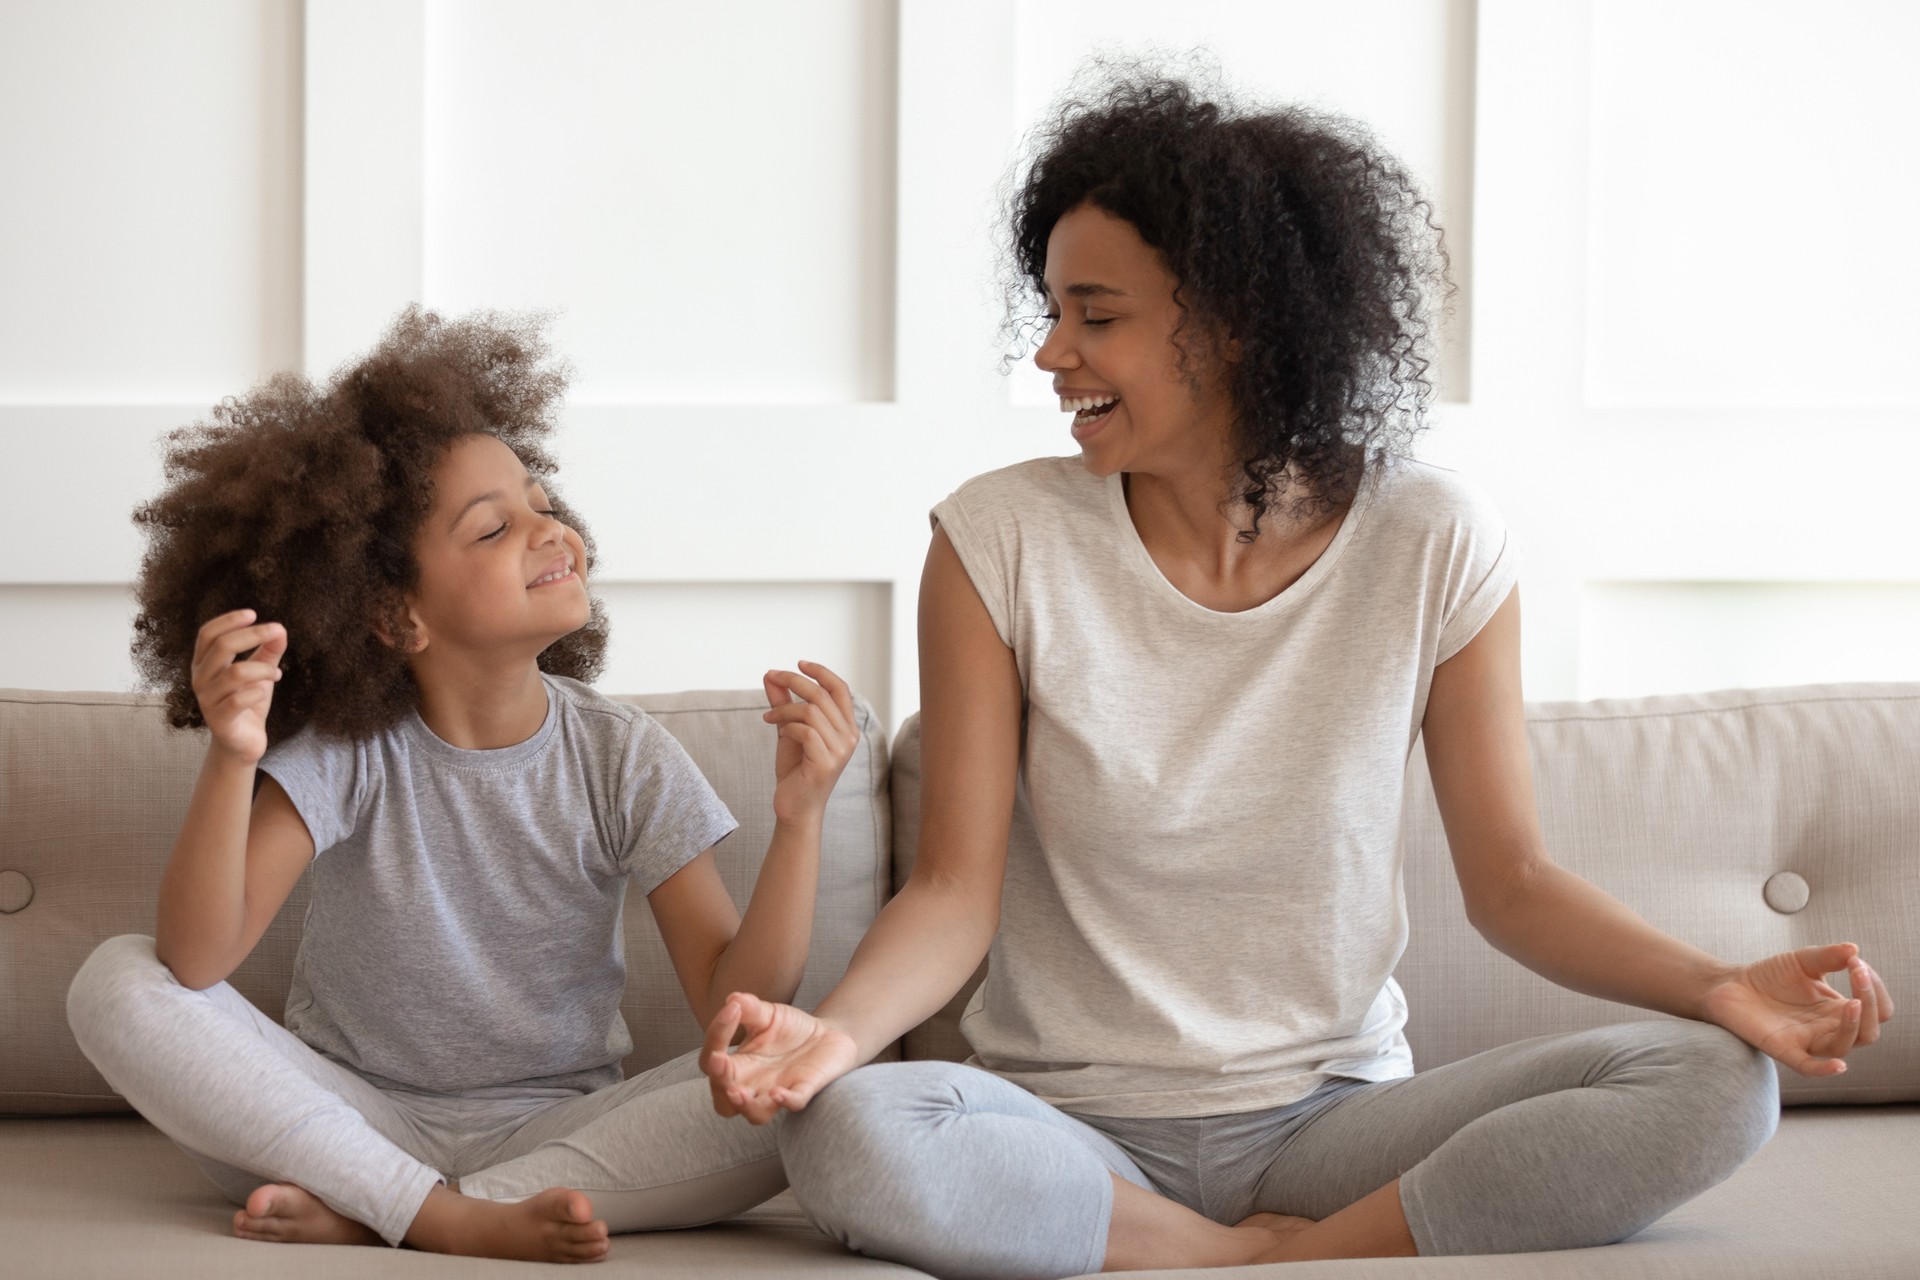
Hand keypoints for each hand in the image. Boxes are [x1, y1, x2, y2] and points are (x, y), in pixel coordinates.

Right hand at [191, 610, 286, 765]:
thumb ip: (268, 651)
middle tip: (277, 631)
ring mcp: (207, 701)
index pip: (208, 634)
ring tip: (276, 673)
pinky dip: (258, 691)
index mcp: (204, 663)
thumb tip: (280, 629)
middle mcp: (200, 679)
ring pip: (235, 673)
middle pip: (221, 647)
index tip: (253, 614)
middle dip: (252, 635)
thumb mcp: (259, 672)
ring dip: (262, 668)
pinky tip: (265, 691)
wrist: (242, 743)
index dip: (228, 620)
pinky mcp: (219, 721)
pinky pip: (238, 700)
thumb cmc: (248, 702)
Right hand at [701, 991, 860, 1123]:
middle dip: (719, 1084)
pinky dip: (787, 1101)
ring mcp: (778, 1090)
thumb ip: (750, 1008)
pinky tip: (779, 1093)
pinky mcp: (804, 1089)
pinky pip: (794, 1103)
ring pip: (756, 1115)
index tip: (731, 1009)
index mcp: (738, 1065)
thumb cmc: (789, 1028)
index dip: (716, 1036)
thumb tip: (732, 999)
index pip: (713, 1060)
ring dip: (745, 1106)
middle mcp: (753, 1084)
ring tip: (738, 1092)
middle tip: (720, 1061)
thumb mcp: (767, 1013)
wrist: (828, 1034)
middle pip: (723, 1102)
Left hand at [762, 661, 857, 822]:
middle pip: (823, 694)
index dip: (821, 672)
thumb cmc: (795, 770)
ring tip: (769, 716)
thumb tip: (770, 676)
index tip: (798, 663)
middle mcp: (849, 737)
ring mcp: (840, 751)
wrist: (794, 808)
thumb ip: (783, 703)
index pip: (840, 689)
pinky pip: (805, 732)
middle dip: (794, 680)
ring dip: (784, 708)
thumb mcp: (788, 730)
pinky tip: (777, 731)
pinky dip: (787, 726)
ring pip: (812, 711)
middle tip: (771, 677)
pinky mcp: (825, 764)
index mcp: (846, 727)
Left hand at [1704, 943, 1894, 1076]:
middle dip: (1870, 1003)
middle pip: (1868, 1031)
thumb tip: (1855, 950)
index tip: (1857, 962)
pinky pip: (1808, 1067)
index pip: (1876, 1009)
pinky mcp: (1783, 1048)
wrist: (1730, 984)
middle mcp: (1828, 1029)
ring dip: (1853, 1026)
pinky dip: (1824, 1070)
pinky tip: (1839, 1066)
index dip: (1874, 988)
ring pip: (1843, 1046)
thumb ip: (1828, 956)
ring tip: (1853, 1003)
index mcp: (1838, 1010)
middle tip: (1858, 972)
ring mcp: (1807, 1041)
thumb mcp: (1803, 961)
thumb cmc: (1770, 976)